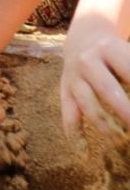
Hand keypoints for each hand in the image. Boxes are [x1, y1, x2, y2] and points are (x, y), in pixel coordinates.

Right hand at [61, 18, 129, 137]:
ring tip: (122, 142)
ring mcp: (74, 77)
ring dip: (106, 127)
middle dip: (126, 112)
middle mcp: (88, 61)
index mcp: (110, 49)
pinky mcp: (66, 91)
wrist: (84, 36)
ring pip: (88, 104)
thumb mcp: (129, 54)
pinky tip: (84, 154)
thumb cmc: (118, 52)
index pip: (129, 71)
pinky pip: (68, 115)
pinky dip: (75, 136)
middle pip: (107, 90)